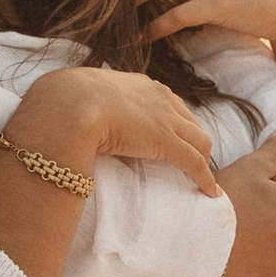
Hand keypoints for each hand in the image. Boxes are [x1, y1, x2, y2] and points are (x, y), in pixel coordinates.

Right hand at [8, 62, 218, 194]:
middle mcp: (159, 98)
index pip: (168, 104)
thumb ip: (88, 102)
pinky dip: (205, 178)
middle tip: (191, 162)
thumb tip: (74, 110)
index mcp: (140, 85)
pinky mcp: (166, 142)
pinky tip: (210, 192)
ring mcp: (165, 119)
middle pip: (190, 122)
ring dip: (202, 160)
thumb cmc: (65, 100)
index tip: (172, 139)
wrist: (68, 104)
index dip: (174, 124)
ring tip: (202, 179)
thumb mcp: (81, 94)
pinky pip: (195, 162)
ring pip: (199, 141)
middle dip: (194, 142)